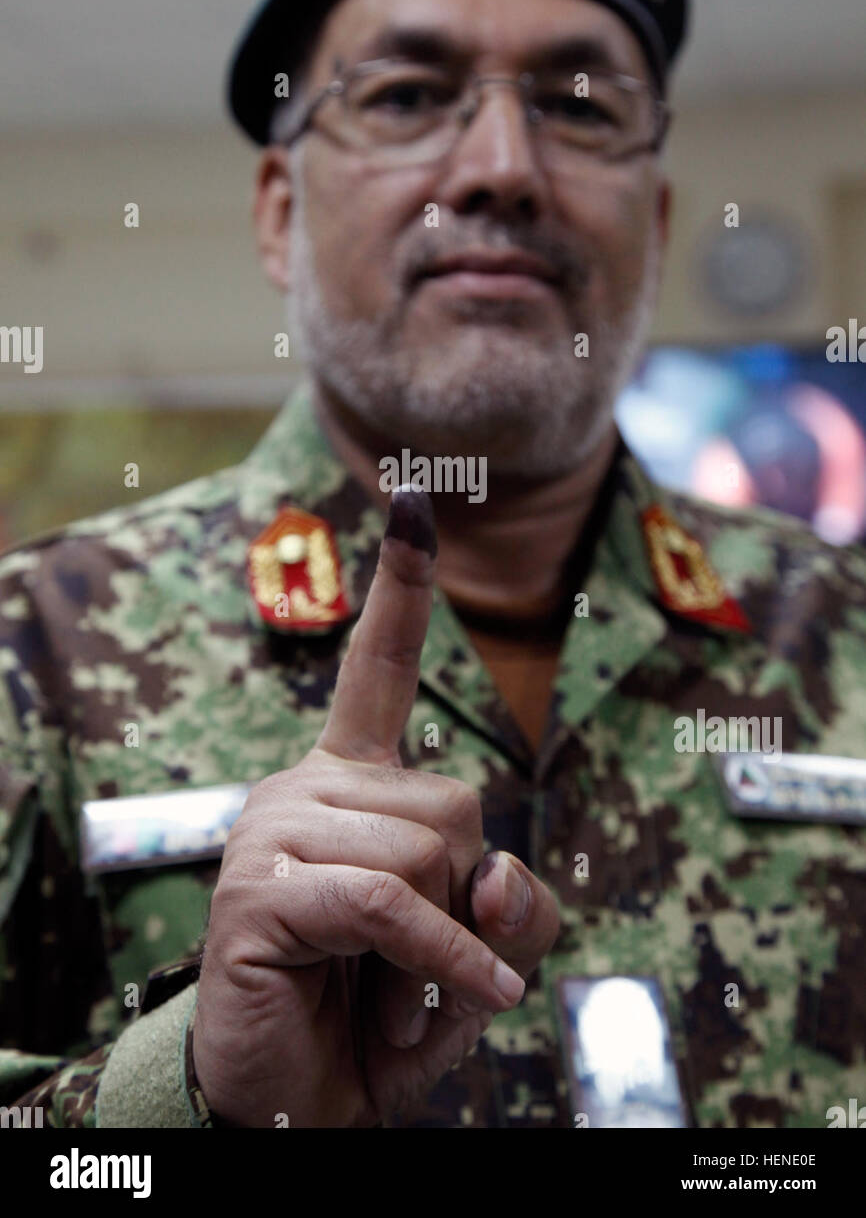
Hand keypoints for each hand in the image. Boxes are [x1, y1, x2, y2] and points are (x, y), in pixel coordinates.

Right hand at [193, 489, 559, 1126]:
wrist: (298, 1103)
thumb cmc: (382, 1015)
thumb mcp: (479, 954)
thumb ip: (514, 904)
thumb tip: (499, 865)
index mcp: (352, 784)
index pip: (380, 669)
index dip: (403, 591)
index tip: (414, 500)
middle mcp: (306, 787)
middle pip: (454, 803)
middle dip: (466, 899)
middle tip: (416, 960)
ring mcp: (274, 831)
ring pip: (425, 851)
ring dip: (440, 944)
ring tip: (388, 989)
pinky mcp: (257, 889)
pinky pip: (386, 901)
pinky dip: (436, 959)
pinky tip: (442, 1005)